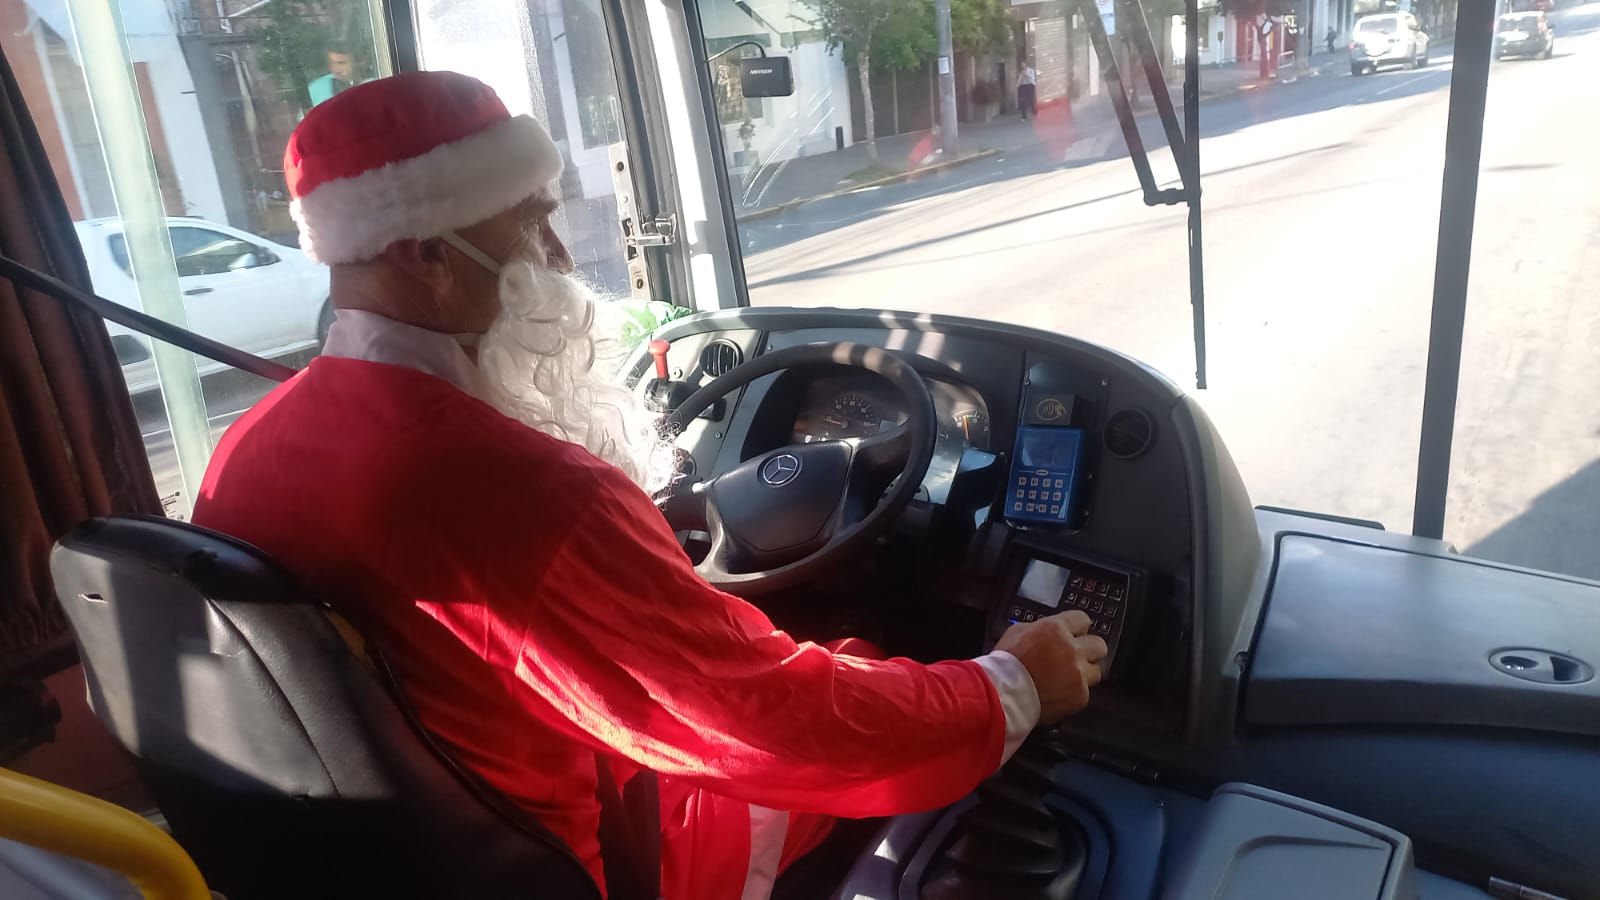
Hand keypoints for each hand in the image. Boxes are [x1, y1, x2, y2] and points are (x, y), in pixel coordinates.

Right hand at [993, 611, 1107, 723]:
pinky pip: (1085, 692)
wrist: (1002, 695)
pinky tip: (1058, 693)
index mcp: (1055, 629)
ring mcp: (1078, 674)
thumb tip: (1049, 630)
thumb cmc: (1004, 665)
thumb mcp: (1017, 632)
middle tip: (1078, 656)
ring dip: (1084, 673)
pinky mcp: (1080, 696)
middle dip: (1089, 650)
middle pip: (1099, 644)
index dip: (1078, 627)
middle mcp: (1071, 649)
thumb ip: (1040, 628)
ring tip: (1066, 678)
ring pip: (1096, 670)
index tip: (1077, 633)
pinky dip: (1074, 693)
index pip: (1082, 619)